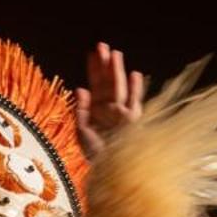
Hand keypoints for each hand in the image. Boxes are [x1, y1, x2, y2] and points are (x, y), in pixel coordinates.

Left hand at [74, 41, 145, 159]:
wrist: (109, 170)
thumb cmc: (96, 154)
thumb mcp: (82, 132)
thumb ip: (82, 110)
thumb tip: (81, 88)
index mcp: (96, 109)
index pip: (95, 84)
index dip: (93, 69)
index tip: (91, 53)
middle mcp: (109, 108)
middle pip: (107, 82)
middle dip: (104, 64)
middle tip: (101, 45)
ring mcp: (121, 113)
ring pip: (119, 87)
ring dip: (117, 71)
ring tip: (115, 54)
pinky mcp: (132, 120)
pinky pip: (134, 102)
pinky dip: (135, 89)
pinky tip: (134, 74)